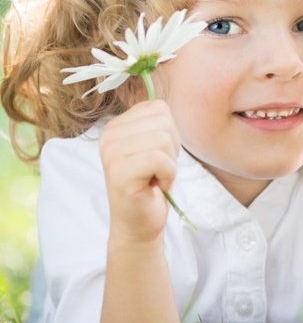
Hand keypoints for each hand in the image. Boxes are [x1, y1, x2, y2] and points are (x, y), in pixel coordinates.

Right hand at [100, 100, 180, 244]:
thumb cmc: (151, 184)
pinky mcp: (120, 172)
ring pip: (163, 139)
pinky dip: (168, 174)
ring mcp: (111, 153)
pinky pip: (161, 159)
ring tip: (155, 176)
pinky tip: (155, 185)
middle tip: (157, 169)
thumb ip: (157, 123)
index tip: (158, 155)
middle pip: (164, 122)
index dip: (170, 134)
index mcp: (116, 125)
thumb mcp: (156, 146)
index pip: (160, 108)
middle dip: (172, 148)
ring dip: (170, 163)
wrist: (139, 223)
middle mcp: (109, 135)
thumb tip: (164, 99)